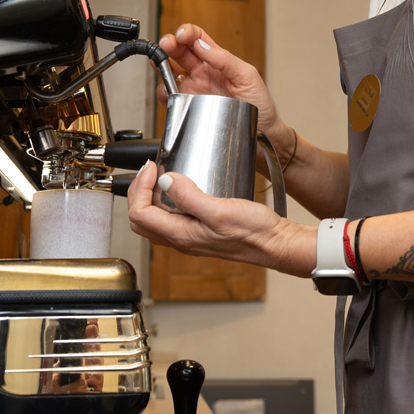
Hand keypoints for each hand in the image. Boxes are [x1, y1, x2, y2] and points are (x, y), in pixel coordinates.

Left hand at [125, 163, 313, 277]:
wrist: (275, 244)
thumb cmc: (253, 232)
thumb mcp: (220, 210)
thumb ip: (189, 197)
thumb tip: (165, 181)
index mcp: (181, 236)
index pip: (140, 215)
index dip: (139, 189)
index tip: (151, 169)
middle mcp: (182, 240)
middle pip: (141, 221)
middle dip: (138, 193)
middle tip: (149, 171)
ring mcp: (190, 237)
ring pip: (154, 221)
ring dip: (150, 198)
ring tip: (159, 176)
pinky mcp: (200, 232)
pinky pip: (171, 219)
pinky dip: (166, 202)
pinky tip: (181, 187)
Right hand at [158, 24, 286, 140]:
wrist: (261, 135)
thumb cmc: (259, 105)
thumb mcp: (248, 76)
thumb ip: (226, 59)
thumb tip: (203, 45)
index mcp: (218, 61)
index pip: (198, 39)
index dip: (188, 33)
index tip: (182, 34)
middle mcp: (203, 73)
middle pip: (180, 51)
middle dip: (170, 43)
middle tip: (167, 44)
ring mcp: (194, 89)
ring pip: (170, 71)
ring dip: (162, 63)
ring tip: (161, 62)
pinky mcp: (188, 106)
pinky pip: (169, 96)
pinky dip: (162, 90)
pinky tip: (167, 88)